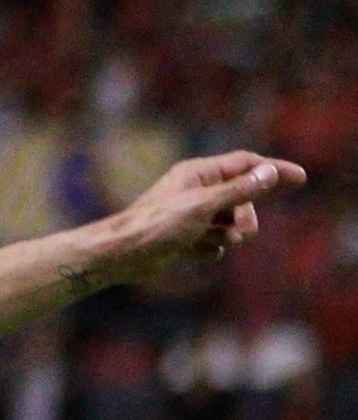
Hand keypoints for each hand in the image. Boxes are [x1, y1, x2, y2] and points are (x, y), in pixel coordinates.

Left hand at [91, 152, 306, 284]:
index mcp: (199, 173)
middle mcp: (195, 189)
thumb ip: (239, 190)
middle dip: (248, 212)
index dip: (273, 170)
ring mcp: (189, 214)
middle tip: (245, 231)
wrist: (121, 255)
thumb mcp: (204, 206)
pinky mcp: (183, 237)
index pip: (246, 164)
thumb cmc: (158, 225)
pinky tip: (204, 253)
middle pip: (241, 194)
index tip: (299, 178)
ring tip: (221, 242)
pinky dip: (214, 247)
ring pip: (229, 220)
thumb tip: (269, 173)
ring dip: (232, 232)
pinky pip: (213, 241)